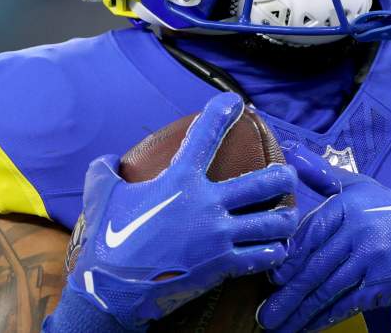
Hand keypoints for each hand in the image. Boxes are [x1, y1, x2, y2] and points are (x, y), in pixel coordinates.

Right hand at [66, 93, 299, 329]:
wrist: (114, 289)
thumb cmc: (108, 238)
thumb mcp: (101, 194)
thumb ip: (106, 170)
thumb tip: (109, 159)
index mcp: (179, 180)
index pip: (205, 136)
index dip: (222, 113)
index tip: (236, 102)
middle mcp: (206, 203)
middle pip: (264, 182)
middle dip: (284, 175)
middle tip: (288, 173)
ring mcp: (218, 235)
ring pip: (273, 223)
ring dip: (285, 218)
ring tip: (287, 217)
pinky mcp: (223, 265)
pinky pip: (264, 256)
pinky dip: (274, 251)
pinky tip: (275, 249)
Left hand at [258, 144, 390, 331]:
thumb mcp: (361, 186)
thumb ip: (323, 173)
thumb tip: (291, 150)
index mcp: (349, 205)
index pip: (310, 232)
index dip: (288, 258)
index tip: (271, 277)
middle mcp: (359, 230)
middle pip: (315, 266)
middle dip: (287, 293)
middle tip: (265, 314)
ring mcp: (371, 259)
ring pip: (327, 289)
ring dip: (300, 311)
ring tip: (278, 325)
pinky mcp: (382, 284)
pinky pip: (346, 304)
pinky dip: (325, 318)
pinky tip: (308, 327)